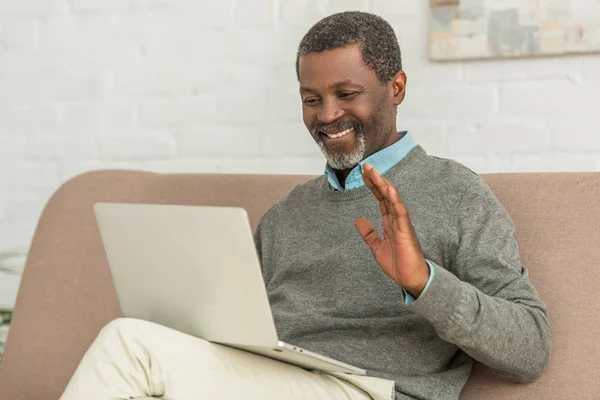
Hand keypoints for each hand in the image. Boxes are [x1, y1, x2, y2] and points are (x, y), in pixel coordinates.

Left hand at [354, 163, 429, 297]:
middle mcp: (397, 219)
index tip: (363, 174)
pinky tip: (389, 189)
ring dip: (383, 185)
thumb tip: (358, 220)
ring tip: (374, 172)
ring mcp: (402, 223)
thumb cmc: (398, 263)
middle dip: (376, 180)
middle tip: (366, 166)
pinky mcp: (406, 230)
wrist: (410, 278)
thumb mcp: (377, 247)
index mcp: (390, 222)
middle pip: (385, 194)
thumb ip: (369, 233)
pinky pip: (401, 212)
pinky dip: (395, 200)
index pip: (380, 199)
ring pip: (393, 199)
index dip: (372, 186)